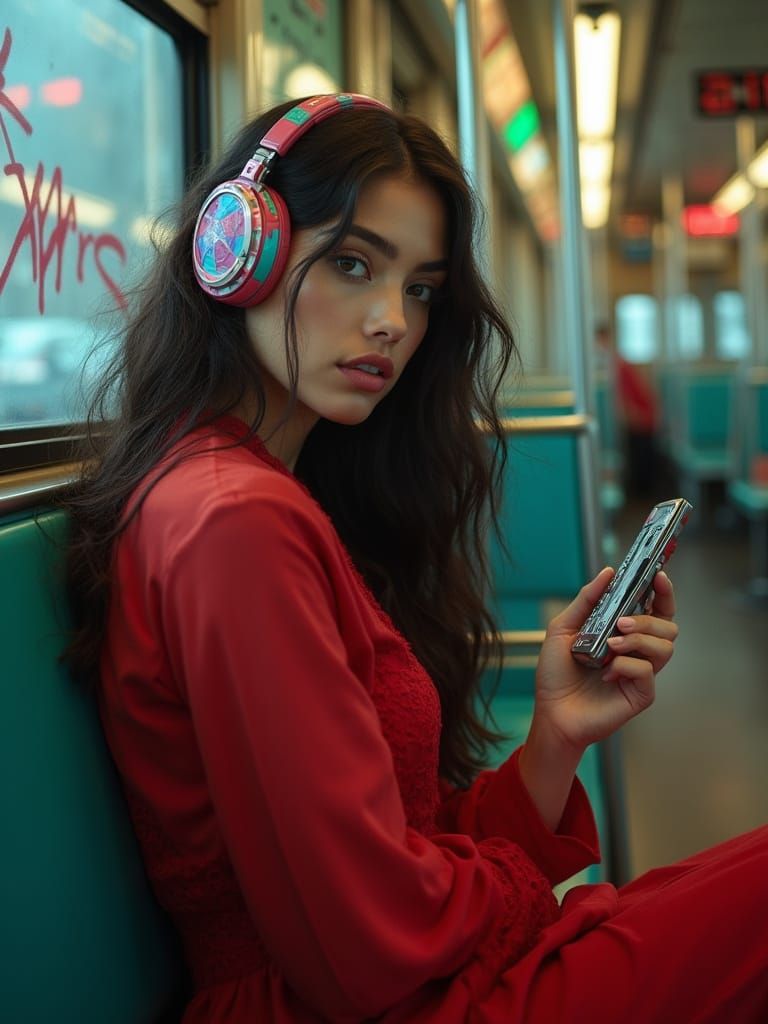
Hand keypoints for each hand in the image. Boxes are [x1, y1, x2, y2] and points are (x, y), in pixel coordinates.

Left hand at [532, 567, 677, 753]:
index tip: (658, 576)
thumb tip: (608, 572)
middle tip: (622, 622)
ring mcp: (641, 673)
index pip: (656, 608)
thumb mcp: (563, 628)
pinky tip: (605, 673)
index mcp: (624, 633)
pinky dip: (625, 666)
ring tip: (612, 644)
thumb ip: (587, 600)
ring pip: (664, 647)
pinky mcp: (641, 694)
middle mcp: (637, 651)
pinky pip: (646, 672)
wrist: (550, 710)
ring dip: (639, 640)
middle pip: (668, 626)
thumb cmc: (557, 674)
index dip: (663, 591)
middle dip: (648, 619)